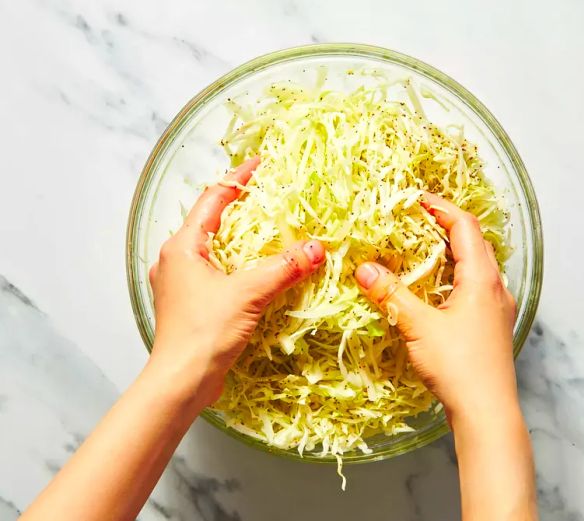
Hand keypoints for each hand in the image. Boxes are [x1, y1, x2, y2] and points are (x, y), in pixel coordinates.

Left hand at [148, 157, 325, 406]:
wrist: (180, 382)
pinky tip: (257, 272)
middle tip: (269, 196)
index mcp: (182, 247)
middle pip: (211, 222)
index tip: (261, 164)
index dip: (238, 179)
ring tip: (269, 230)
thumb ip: (284, 268)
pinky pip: (217, 272)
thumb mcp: (248, 294)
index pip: (212, 200)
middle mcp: (176, 260)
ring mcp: (181, 284)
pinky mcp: (191, 304)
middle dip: (240, 207)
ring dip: (241, 238)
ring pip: (214, 249)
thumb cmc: (203, 334)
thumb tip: (317, 247)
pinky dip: (238, 265)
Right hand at [354, 192, 516, 422]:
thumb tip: (364, 269)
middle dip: (444, 226)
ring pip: (476, 265)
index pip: (466, 226)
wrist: (487, 412)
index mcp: (482, 279)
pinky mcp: (492, 325)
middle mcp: (496, 287)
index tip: (416, 200)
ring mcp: (497, 307)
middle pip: (474, 242)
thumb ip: (391, 295)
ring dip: (449, 252)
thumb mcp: (419, 327)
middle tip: (413, 221)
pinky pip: (474, 286)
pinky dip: (453, 275)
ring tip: (420, 248)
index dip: (441, 208)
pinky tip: (434, 288)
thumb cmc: (459, 367)